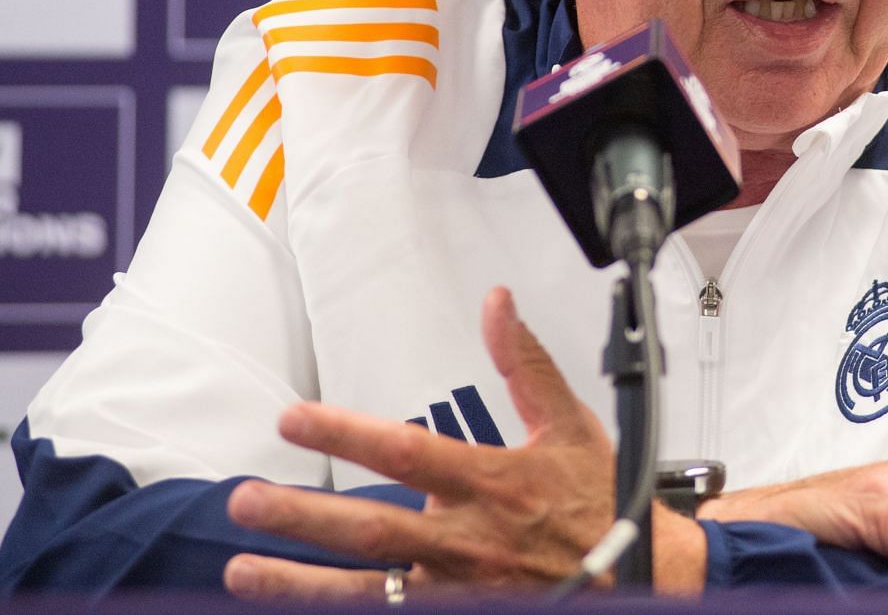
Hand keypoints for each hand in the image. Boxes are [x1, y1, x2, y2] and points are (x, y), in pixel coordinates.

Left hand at [221, 287, 708, 598]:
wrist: (643, 577)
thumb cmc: (601, 500)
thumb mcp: (570, 424)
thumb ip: (525, 364)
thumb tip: (497, 304)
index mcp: (492, 482)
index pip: (405, 453)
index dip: (345, 435)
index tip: (294, 419)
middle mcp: (467, 540)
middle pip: (370, 530)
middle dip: (301, 517)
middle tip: (244, 502)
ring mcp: (460, 588)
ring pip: (366, 589)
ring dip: (300, 581)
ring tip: (244, 569)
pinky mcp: (460, 614)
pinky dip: (344, 612)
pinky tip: (296, 605)